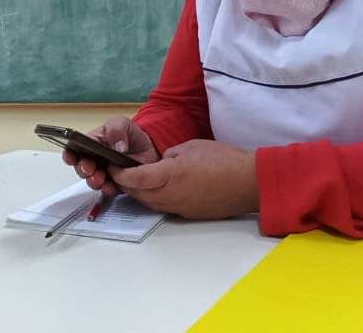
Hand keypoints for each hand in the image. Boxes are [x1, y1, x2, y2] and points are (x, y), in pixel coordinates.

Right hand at [62, 116, 159, 196]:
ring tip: (99, 177)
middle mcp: (94, 160)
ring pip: (92, 181)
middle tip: (89, 167)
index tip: (72, 157)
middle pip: (81, 168)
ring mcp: (104, 173)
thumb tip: (117, 146)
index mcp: (91, 144)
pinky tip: (111, 185)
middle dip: (83, 169)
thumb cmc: (130, 134)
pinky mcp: (115, 183)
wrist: (149, 148)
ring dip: (94, 181)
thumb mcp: (122, 124)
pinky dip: (108, 189)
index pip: (73, 150)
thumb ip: (116, 130)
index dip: (70, 155)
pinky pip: (108, 190)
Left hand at [107, 139, 257, 219]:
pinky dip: (155, 199)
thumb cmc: (224, 160)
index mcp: (170, 175)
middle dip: (126, 184)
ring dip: (139, 193)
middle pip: (138, 194)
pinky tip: (157, 189)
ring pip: (149, 203)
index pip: (135, 178)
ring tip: (135, 181)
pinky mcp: (189, 214)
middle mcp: (172, 195)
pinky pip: (164, 207)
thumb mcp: (190, 147)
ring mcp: (180, 207)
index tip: (113, 166)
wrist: (249, 182)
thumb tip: (159, 164)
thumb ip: (169, 156)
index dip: (120, 173)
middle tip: (120, 173)